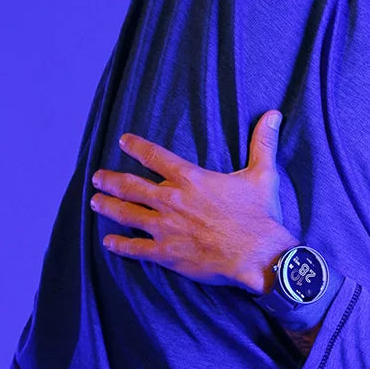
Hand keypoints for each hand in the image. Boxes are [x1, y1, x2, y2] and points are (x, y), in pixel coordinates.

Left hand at [89, 110, 298, 293]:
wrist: (256, 253)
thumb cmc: (259, 213)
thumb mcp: (263, 173)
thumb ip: (263, 142)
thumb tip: (274, 114)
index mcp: (192, 179)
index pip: (156, 158)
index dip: (137, 147)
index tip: (123, 141)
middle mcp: (173, 200)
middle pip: (133, 186)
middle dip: (112, 179)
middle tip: (98, 176)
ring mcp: (166, 228)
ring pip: (128, 214)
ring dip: (109, 206)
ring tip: (95, 201)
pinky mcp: (167, 254)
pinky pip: (136, 249)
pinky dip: (120, 245)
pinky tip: (108, 242)